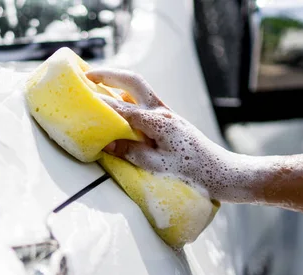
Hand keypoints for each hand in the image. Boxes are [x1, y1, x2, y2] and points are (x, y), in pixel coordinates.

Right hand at [86, 69, 256, 202]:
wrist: (223, 172)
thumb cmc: (193, 172)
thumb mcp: (157, 166)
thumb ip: (130, 152)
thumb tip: (106, 143)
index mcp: (158, 122)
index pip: (121, 108)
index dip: (99, 104)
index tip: (80, 99)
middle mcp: (163, 112)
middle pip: (133, 81)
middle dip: (109, 75)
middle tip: (87, 75)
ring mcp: (168, 113)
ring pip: (140, 88)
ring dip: (119, 81)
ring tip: (98, 84)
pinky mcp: (170, 120)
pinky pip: (145, 100)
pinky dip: (129, 96)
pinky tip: (119, 105)